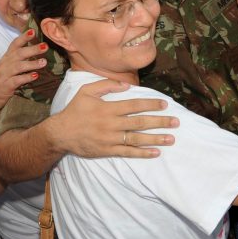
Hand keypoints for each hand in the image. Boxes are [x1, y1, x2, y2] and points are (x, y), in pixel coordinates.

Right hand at [0, 29, 47, 110]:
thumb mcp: (6, 68)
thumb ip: (16, 60)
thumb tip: (34, 52)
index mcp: (5, 59)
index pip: (14, 45)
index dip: (23, 37)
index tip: (33, 31)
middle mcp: (4, 65)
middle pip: (19, 54)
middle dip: (32, 49)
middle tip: (45, 46)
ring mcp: (4, 75)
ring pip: (19, 66)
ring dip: (32, 63)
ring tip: (44, 62)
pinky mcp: (6, 86)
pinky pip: (17, 80)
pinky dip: (26, 77)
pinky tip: (35, 76)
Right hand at [50, 79, 178, 158]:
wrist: (61, 133)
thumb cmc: (75, 110)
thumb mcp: (87, 91)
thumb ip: (106, 85)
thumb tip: (127, 85)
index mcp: (108, 108)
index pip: (135, 105)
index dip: (151, 104)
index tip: (164, 104)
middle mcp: (112, 124)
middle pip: (140, 122)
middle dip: (160, 122)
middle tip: (176, 122)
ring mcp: (111, 139)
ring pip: (137, 138)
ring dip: (156, 139)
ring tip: (171, 138)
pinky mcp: (108, 150)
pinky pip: (128, 152)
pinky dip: (142, 153)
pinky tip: (155, 153)